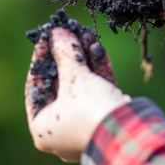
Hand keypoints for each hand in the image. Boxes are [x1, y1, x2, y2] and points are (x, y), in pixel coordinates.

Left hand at [25, 26, 130, 162]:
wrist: (128, 133)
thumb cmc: (90, 111)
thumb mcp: (74, 78)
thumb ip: (66, 53)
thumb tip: (59, 32)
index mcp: (42, 129)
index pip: (36, 87)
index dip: (40, 59)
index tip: (45, 37)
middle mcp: (61, 130)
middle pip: (59, 84)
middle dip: (67, 55)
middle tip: (68, 32)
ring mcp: (83, 126)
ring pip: (80, 86)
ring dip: (84, 58)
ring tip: (86, 34)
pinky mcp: (104, 119)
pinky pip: (96, 91)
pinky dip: (97, 71)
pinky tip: (98, 48)